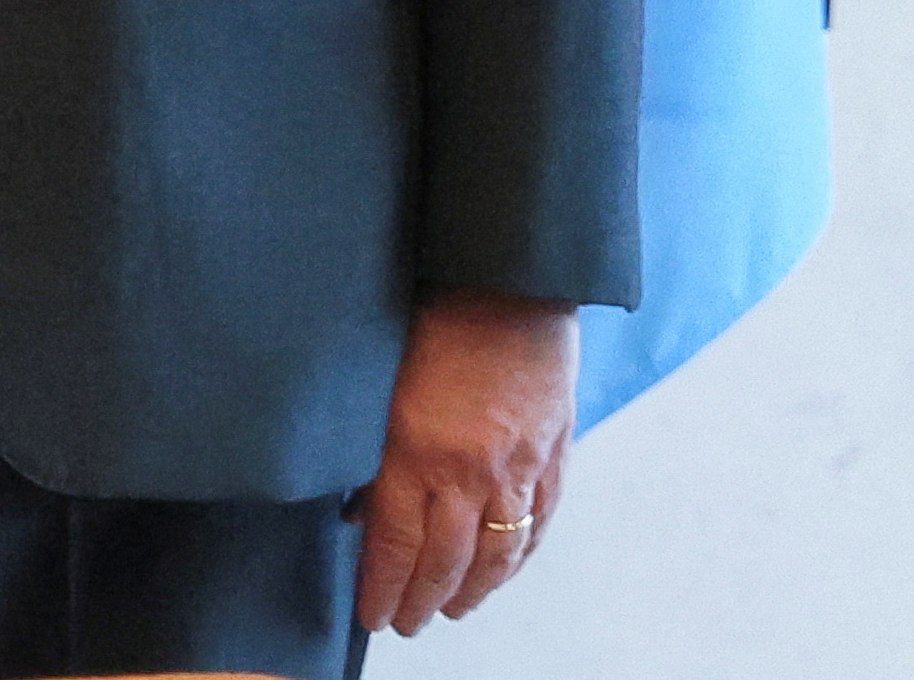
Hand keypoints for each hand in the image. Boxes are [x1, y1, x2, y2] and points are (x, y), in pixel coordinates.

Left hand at [359, 289, 577, 632]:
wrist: (510, 289)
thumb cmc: (434, 321)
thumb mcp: (380, 383)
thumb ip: (371, 451)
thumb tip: (359, 511)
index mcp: (417, 452)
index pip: (396, 543)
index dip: (383, 587)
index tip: (372, 614)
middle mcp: (470, 472)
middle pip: (446, 561)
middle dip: (423, 601)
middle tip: (405, 624)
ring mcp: (518, 469)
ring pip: (497, 555)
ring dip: (473, 591)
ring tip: (451, 609)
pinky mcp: (553, 458)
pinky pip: (538, 525)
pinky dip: (519, 558)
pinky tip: (502, 572)